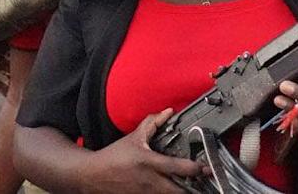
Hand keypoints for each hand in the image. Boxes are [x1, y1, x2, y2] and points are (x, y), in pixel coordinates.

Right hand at [84, 109, 202, 193]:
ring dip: (182, 191)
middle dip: (194, 187)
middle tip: (204, 181)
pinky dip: (168, 193)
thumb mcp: (134, 138)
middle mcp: (149, 180)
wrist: (92, 175)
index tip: (206, 168)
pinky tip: (174, 188)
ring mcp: (145, 193)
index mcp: (149, 162)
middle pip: (179, 190)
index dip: (195, 169)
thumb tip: (168, 112)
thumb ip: (153, 123)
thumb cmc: (114, 156)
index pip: (178, 167)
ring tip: (192, 185)